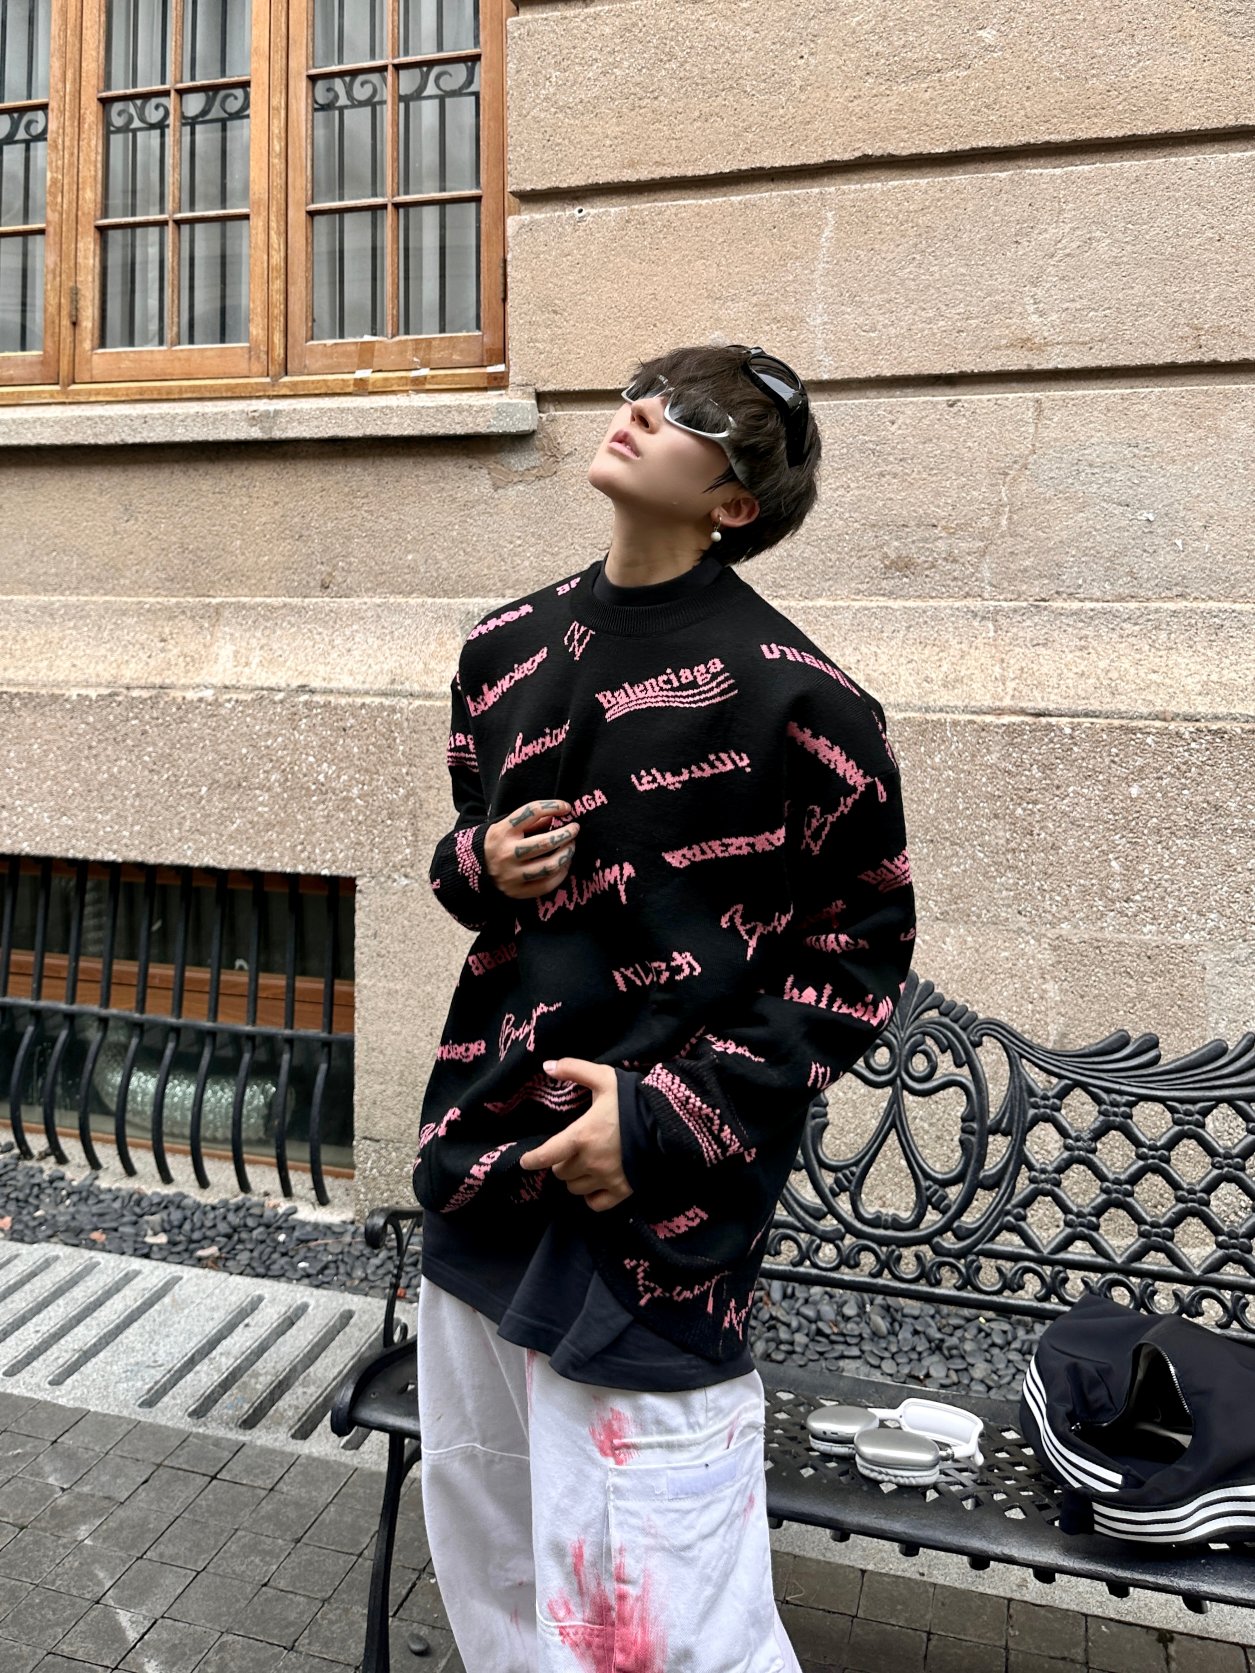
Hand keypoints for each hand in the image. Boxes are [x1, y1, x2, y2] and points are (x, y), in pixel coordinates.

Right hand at [484, 800, 580, 899]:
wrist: (475, 868)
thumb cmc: (498, 842)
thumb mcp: (507, 825)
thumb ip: (532, 820)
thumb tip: (558, 814)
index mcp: (503, 832)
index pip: (531, 812)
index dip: (553, 806)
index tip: (566, 807)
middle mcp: (506, 854)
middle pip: (544, 843)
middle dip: (566, 834)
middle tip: (575, 829)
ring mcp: (512, 875)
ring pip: (549, 866)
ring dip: (566, 854)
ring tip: (571, 846)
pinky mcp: (517, 891)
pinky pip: (547, 884)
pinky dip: (561, 873)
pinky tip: (564, 864)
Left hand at [518, 1057, 633, 1212]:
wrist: (670, 1121)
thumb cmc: (633, 1099)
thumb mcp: (604, 1078)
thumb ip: (574, 1070)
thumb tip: (546, 1065)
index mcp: (581, 1136)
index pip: (547, 1155)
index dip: (532, 1160)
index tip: (526, 1161)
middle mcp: (591, 1162)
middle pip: (561, 1172)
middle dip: (561, 1162)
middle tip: (571, 1151)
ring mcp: (607, 1179)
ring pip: (575, 1188)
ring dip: (575, 1178)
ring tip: (584, 1165)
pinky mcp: (623, 1190)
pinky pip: (596, 1204)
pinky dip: (591, 1197)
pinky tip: (596, 1185)